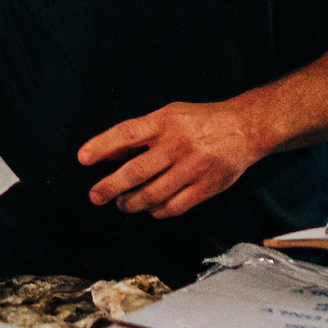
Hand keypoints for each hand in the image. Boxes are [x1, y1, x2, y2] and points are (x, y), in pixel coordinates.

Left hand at [79, 102, 264, 218]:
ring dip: (131, 203)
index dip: (102, 146)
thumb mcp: (168, 116)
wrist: (244, 129)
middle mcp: (177, 145)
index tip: (83, 158)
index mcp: (165, 122)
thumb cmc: (199, 121)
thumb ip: (138, 135)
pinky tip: (149, 208)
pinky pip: (173, 207)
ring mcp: (192, 168)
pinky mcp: (205, 187)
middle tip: (96, 196)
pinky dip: (156, 211)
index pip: (127, 134)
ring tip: (122, 204)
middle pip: (136, 172)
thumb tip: (105, 153)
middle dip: (110, 187)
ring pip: (152, 195)